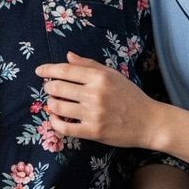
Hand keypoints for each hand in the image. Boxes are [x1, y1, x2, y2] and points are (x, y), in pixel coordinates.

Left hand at [35, 52, 157, 148]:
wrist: (149, 122)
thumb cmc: (130, 95)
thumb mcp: (112, 74)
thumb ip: (88, 65)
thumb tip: (68, 56)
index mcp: (99, 77)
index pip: (65, 70)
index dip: (48, 70)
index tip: (39, 71)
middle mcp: (94, 94)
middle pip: (58, 88)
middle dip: (49, 87)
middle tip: (49, 88)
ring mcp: (93, 114)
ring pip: (58, 107)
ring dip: (51, 103)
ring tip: (53, 102)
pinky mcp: (93, 132)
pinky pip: (65, 128)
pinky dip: (54, 122)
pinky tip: (55, 118)